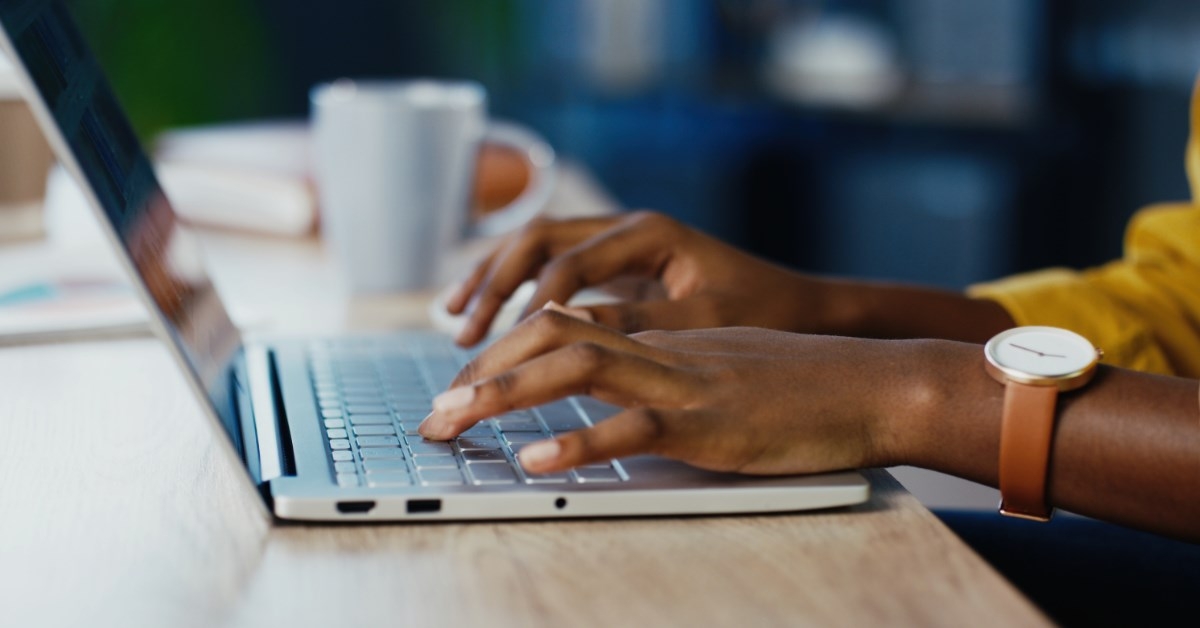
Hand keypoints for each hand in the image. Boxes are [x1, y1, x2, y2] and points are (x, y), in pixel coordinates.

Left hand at [419, 309, 932, 474]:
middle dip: (482, 369)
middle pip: (551, 334)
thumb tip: (618, 399)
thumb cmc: (806, 384)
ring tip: (452, 422)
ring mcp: (684, 382)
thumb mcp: (725, 368)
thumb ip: (670, 375)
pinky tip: (536, 463)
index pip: (563, 324)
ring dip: (504, 394)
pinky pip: (635, 427)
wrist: (875, 384)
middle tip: (433, 411)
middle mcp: (662, 349)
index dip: (503, 351)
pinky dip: (580, 444)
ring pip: (577, 367)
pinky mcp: (711, 424)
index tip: (461, 385)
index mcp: (661, 337)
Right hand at [445, 211, 831, 345]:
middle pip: (536, 240)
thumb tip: (561, 331)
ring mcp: (618, 243)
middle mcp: (627, 227)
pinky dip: (514, 289)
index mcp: (649, 233)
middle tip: (462, 333)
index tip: (494, 346)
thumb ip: (635, 323)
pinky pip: (549, 269)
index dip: (524, 305)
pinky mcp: (616, 268)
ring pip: (535, 247)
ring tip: (454, 321)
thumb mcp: (702, 321)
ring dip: (492, 281)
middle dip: (492, 285)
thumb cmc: (763, 311)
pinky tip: (489, 318)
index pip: (567, 263)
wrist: (801, 305)